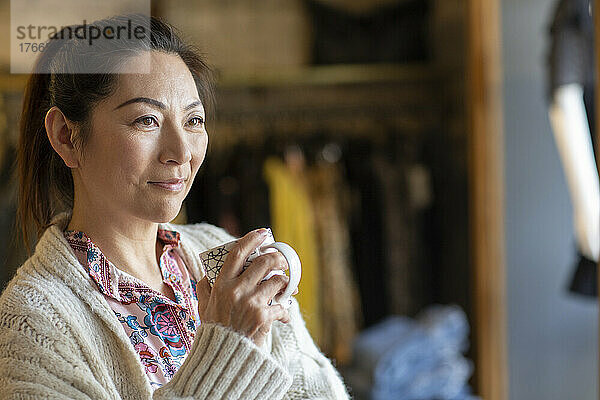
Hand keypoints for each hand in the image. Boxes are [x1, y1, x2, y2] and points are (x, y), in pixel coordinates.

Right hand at [196, 229, 291, 345]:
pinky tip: (282, 316)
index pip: (237, 253)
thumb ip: (205, 289)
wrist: (222, 358)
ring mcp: (251, 303)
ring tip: (286, 288)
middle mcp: (236, 290)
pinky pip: (282, 306)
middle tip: (282, 261)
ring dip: (285, 284)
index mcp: (221, 284)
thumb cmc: (214, 331)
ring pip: (277, 281)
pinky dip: (284, 311)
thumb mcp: (203, 306)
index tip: (263, 233)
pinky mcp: (263, 317)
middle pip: (264, 263)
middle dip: (278, 259)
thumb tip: (207, 275)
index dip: (252, 239)